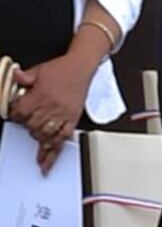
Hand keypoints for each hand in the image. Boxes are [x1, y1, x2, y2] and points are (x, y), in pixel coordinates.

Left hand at [10, 55, 94, 174]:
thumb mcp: (38, 70)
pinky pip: (63, 137)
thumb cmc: (62, 69)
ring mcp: (63, 114)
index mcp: (41, 95)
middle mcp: (52, 106)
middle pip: (33, 126)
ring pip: (46, 135)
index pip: (22, 113)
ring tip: (36, 143)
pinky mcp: (73, 118)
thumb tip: (15, 77)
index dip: (16, 116)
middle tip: (27, 124)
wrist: (82, 67)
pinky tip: (48, 159)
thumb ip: (23, 76)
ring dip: (39, 139)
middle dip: (27, 127)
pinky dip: (54, 150)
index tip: (16, 115)